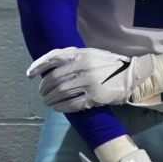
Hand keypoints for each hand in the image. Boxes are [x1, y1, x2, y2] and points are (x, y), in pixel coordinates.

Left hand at [27, 48, 162, 111]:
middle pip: (55, 79)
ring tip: (48, 101)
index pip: (53, 58)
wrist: (132, 75)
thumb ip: (72, 56)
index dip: (38, 67)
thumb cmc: (108, 64)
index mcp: (81, 54)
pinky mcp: (95, 97)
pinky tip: (57, 108)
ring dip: (51, 99)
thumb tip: (49, 65)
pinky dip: (61, 107)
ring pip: (61, 92)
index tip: (30, 75)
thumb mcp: (91, 53)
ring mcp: (89, 82)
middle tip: (42, 93)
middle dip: (44, 87)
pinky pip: (72, 104)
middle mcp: (84, 66)